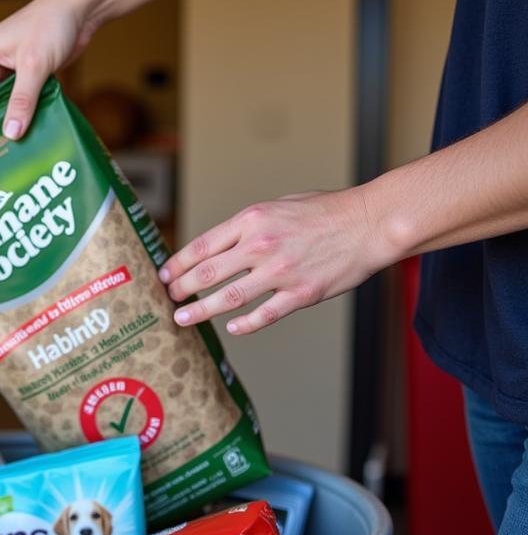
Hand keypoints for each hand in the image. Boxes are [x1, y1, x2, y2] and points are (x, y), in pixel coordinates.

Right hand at [0, 0, 100, 139]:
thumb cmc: (51, 25)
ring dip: (9, 119)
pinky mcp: (28, 74)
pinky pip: (20, 99)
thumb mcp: (33, 66)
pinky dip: (24, 112)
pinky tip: (30, 130)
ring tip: (13, 146)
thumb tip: (11, 133)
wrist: (80, 8)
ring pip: (2, 102)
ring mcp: (10, 69)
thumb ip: (22, 101)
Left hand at [158, 187, 391, 333]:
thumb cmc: (326, 212)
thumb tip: (217, 248)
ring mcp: (281, 272)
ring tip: (183, 319)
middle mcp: (261, 245)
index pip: (203, 245)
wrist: (370, 223)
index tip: (164, 275)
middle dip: (182, 288)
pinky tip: (230, 328)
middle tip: (169, 299)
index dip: (178, 263)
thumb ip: (247, 227)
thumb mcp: (278, 206)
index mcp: (252, 220)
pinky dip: (244, 324)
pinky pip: (264, 314)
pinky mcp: (301, 294)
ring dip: (201, 311)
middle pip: (208, 273)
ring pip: (229, 297)